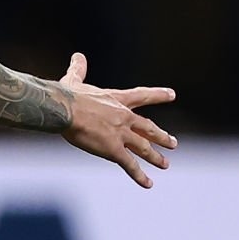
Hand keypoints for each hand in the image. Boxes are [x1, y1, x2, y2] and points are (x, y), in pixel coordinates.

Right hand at [56, 54, 177, 188]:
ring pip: (144, 148)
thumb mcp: (74, 80)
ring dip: (155, 157)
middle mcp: (124, 117)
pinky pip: (130, 165)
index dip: (158, 95)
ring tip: (165, 164)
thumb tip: (77, 56)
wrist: (65, 109)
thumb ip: (79, 69)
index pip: (142, 96)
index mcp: (117, 100)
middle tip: (173, 143)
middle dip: (161, 136)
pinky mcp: (114, 150)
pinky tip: (149, 183)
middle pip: (148, 127)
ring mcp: (121, 134)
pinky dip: (140, 175)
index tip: (172, 95)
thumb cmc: (68, 95)